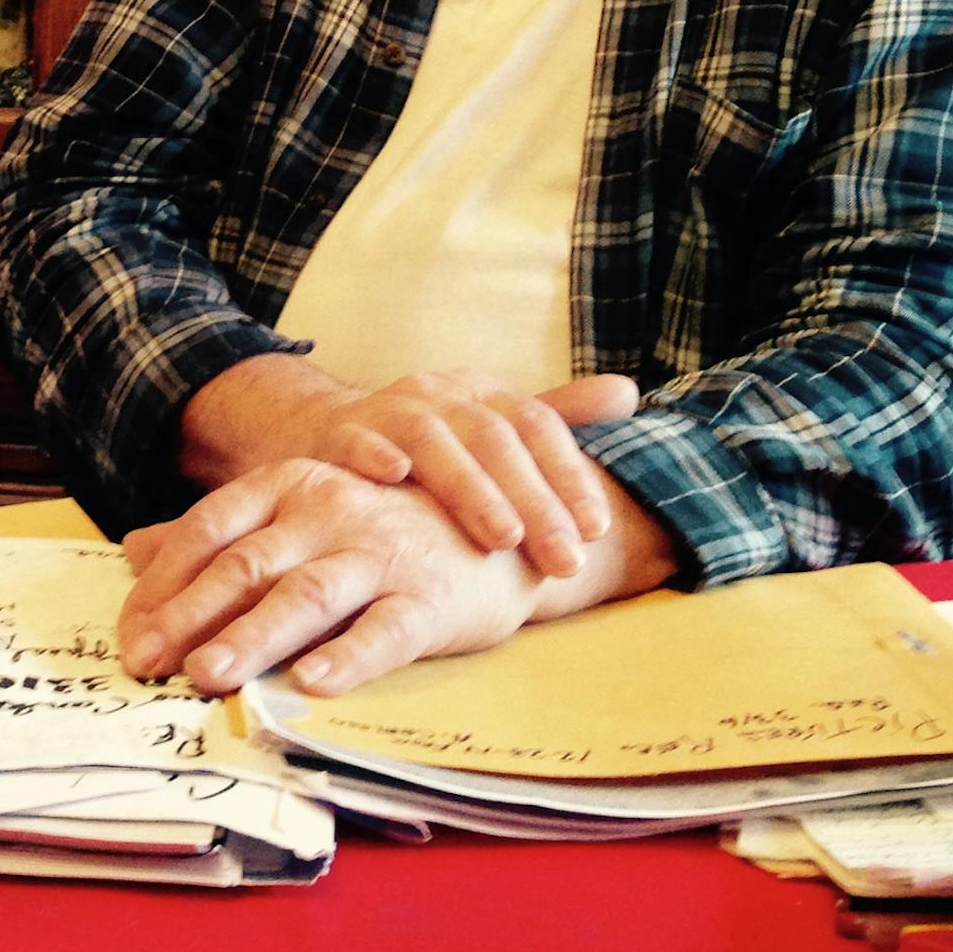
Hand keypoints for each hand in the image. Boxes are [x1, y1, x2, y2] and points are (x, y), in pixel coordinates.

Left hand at [118, 455, 673, 697]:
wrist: (498, 521)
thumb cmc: (377, 523)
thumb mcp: (296, 511)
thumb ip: (218, 532)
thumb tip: (134, 551)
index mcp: (287, 484)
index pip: (209, 530)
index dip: (162, 584)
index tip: (126, 634)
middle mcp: (327, 511)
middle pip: (246, 564)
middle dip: (189, 615)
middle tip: (144, 661)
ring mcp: (379, 553)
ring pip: (305, 596)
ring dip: (252, 636)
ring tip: (206, 674)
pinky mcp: (429, 599)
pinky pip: (384, 630)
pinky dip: (348, 657)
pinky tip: (312, 684)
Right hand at [180, 354, 638, 577]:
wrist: (324, 432)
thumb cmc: (425, 449)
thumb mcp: (489, 431)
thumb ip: (556, 417)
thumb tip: (628, 393)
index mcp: (479, 395)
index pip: (536, 424)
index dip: (568, 474)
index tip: (597, 530)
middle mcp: (437, 394)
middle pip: (493, 437)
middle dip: (533, 500)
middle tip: (562, 558)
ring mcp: (384, 410)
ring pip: (432, 437)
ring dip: (469, 486)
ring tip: (501, 536)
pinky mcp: (335, 433)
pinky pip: (353, 438)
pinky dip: (372, 453)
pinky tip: (392, 475)